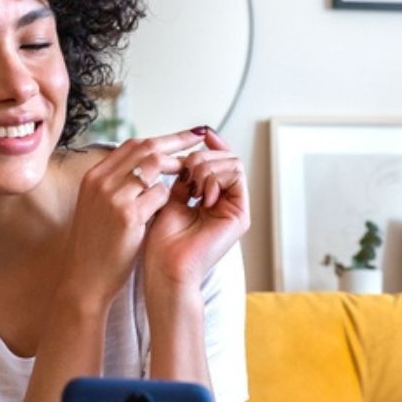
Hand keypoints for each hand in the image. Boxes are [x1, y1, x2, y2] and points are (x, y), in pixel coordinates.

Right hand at [58, 130, 206, 308]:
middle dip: (176, 141)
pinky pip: (159, 194)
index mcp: (93, 177)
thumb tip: (146, 170)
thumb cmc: (96, 246)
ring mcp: (113, 197)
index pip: (132, 145)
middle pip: (145, 148)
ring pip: (155, 166)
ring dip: (177, 168)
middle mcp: (101, 181)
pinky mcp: (128, 215)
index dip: (160, 139)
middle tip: (198, 138)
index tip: (181, 138)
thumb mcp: (97, 208)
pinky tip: (176, 205)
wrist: (85, 278)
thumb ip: (116, 186)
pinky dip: (170, 197)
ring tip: (192, 173)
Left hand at [143, 128, 249, 291]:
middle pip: (226, 157)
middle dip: (202, 157)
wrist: (165, 268)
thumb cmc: (161, 242)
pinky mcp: (240, 215)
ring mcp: (234, 208)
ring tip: (190, 186)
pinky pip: (236, 175)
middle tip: (185, 173)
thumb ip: (182, 177)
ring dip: (207, 166)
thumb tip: (186, 152)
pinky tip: (200, 194)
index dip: (210, 144)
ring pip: (233, 162)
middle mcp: (225, 202)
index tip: (199, 133)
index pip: (216, 161)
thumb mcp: (169, 198)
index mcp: (210, 198)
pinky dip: (215, 177)